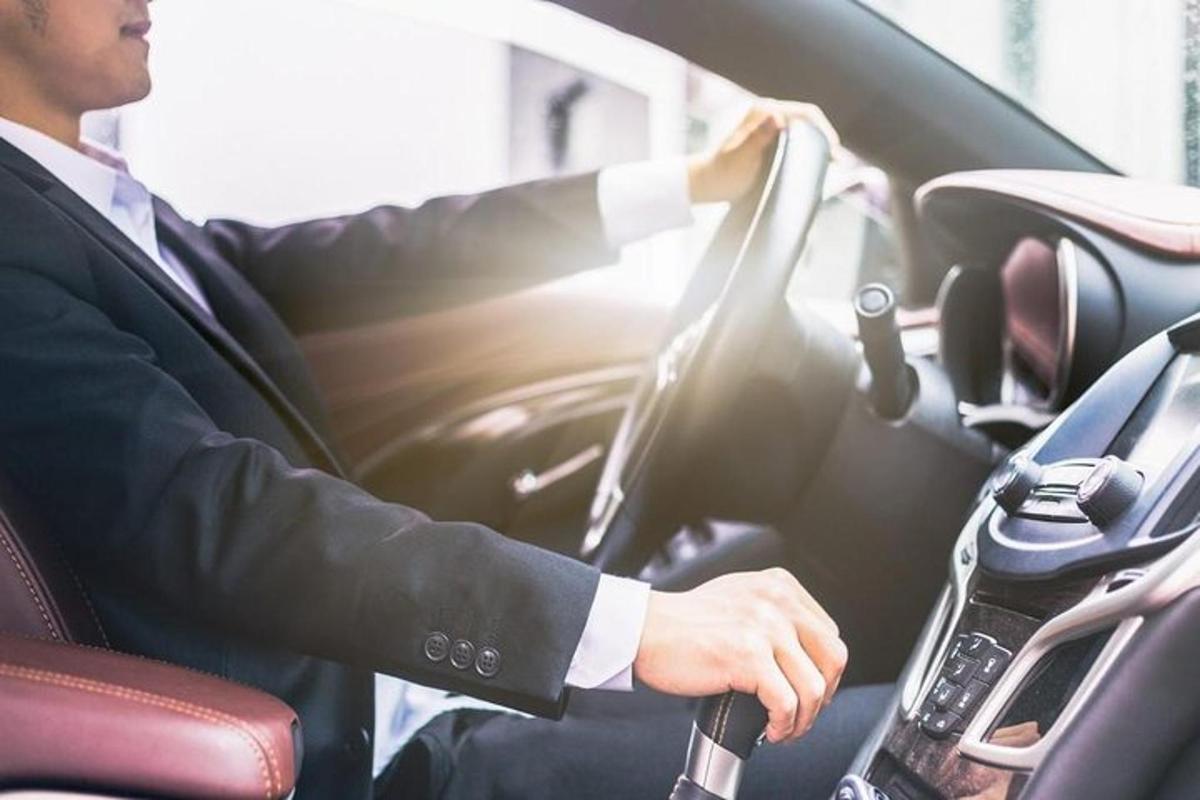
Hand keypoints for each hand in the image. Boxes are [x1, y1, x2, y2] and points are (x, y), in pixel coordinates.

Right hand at [632, 568, 847, 743]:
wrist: (645, 630)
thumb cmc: (683, 622)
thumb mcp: (740, 599)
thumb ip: (773, 614)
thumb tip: (802, 652)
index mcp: (780, 586)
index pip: (829, 633)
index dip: (824, 670)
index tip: (809, 688)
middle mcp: (777, 602)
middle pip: (833, 659)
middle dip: (824, 696)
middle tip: (803, 713)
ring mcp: (764, 627)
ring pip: (814, 687)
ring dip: (804, 719)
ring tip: (785, 728)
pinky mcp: (747, 656)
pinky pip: (786, 703)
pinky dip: (783, 725)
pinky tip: (770, 730)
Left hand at [687, 100, 839, 203]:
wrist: (706, 183)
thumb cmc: (720, 173)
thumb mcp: (739, 158)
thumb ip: (756, 138)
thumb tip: (777, 118)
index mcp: (762, 112)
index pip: (804, 113)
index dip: (823, 130)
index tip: (833, 151)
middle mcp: (768, 114)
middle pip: (808, 121)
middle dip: (824, 138)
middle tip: (836, 162)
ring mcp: (769, 126)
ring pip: (804, 131)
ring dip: (818, 146)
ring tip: (831, 165)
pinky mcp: (770, 139)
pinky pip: (796, 141)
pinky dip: (808, 151)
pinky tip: (816, 165)